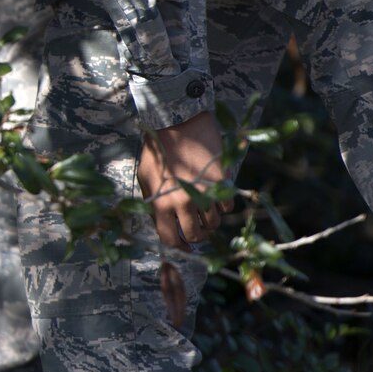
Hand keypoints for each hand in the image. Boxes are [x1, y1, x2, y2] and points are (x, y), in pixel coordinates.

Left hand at [137, 110, 228, 252]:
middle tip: (196, 228)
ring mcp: (203, 193)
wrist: (178, 123)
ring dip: (210, 221)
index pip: (170, 239)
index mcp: (160, 204)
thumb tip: (164, 227)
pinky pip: (227, 207)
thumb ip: (153, 205)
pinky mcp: (220, 183)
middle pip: (196, 235)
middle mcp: (183, 203)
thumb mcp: (145, 179)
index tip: (183, 248)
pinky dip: (223, 206)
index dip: (178, 247)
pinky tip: (215, 197)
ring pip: (214, 223)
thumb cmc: (157, 152)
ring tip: (204, 211)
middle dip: (196, 235)